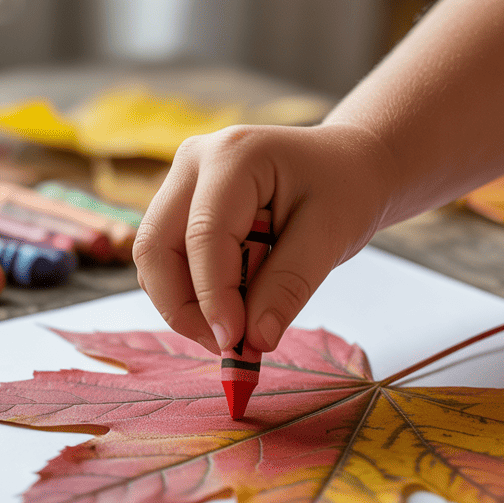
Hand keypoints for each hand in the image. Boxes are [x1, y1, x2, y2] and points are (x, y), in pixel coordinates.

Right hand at [134, 123, 397, 354]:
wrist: (348, 164)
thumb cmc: (346, 190)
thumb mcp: (330, 237)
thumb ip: (288, 287)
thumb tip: (254, 340)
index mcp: (233, 156)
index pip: (204, 235)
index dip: (212, 296)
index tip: (235, 344)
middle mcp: (194, 161)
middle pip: (155, 246)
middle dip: (183, 307)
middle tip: (226, 346)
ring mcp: (182, 181)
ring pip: (154, 257)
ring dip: (185, 305)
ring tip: (236, 332)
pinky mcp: (182, 204)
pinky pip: (169, 259)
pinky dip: (192, 293)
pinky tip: (231, 310)